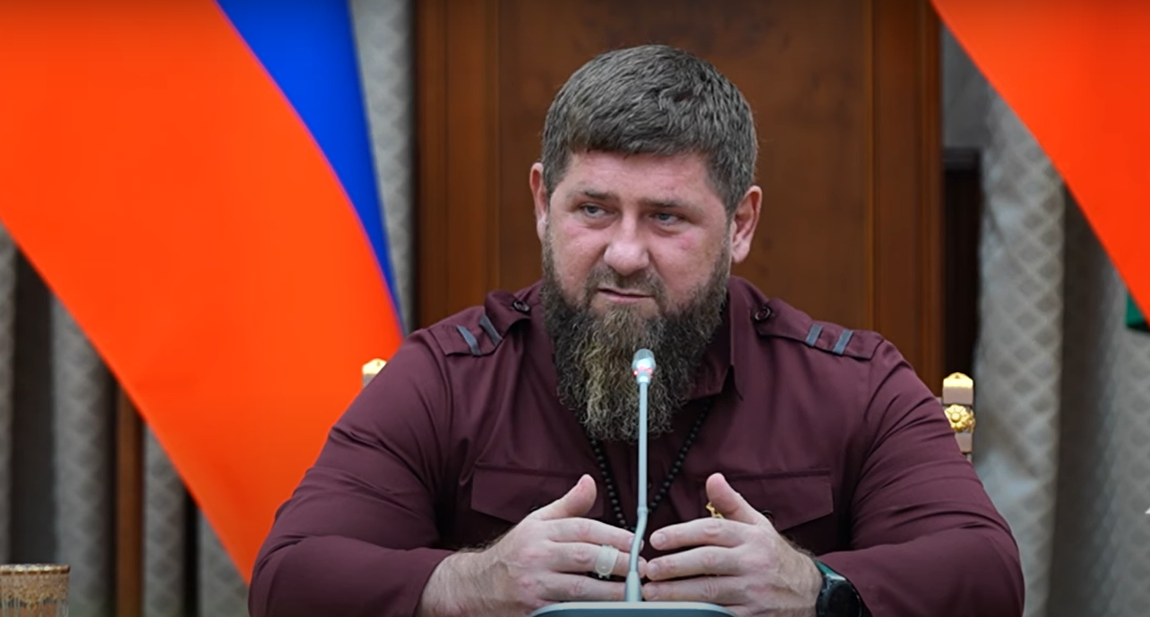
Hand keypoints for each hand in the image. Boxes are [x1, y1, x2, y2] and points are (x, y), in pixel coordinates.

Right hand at [417, 474, 639, 616]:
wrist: (475, 586)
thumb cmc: (513, 553)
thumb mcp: (536, 523)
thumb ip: (567, 506)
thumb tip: (589, 482)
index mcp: (540, 531)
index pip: (583, 528)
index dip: (614, 535)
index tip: (636, 544)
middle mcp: (536, 556)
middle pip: (585, 556)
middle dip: (618, 562)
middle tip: (641, 568)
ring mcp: (534, 585)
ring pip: (580, 589)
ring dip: (611, 592)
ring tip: (632, 592)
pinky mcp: (534, 610)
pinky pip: (567, 610)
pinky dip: (588, 609)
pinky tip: (605, 608)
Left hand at [643, 473, 821, 616]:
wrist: (810, 593)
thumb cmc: (775, 557)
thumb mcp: (758, 525)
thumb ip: (731, 503)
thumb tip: (713, 479)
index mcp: (751, 537)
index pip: (712, 531)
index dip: (682, 534)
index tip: (657, 539)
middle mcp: (752, 563)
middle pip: (708, 561)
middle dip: (675, 565)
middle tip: (650, 569)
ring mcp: (753, 591)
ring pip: (710, 591)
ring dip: (678, 592)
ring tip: (654, 592)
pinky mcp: (752, 615)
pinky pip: (720, 613)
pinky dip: (699, 611)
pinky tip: (680, 609)